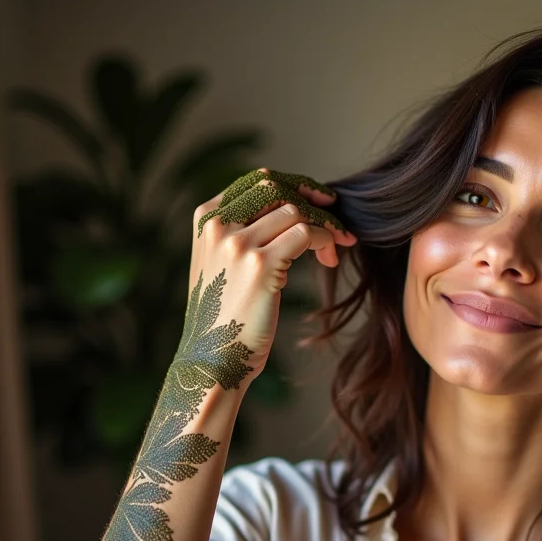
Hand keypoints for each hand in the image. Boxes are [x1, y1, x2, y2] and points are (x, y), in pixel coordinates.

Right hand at [180, 167, 357, 390]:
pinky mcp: (260, 265)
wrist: (212, 360)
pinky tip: (329, 258)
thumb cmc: (224, 317)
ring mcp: (237, 243)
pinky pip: (306, 233)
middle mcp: (218, 224)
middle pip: (277, 187)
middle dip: (312, 200)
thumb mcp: (222, 264)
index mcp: (206, 218)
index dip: (296, 185)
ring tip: (331, 252)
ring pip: (295, 211)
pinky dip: (325, 240)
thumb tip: (291, 209)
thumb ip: (242, 232)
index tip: (320, 200)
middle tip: (335, 222)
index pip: (258, 180)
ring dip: (324, 226)